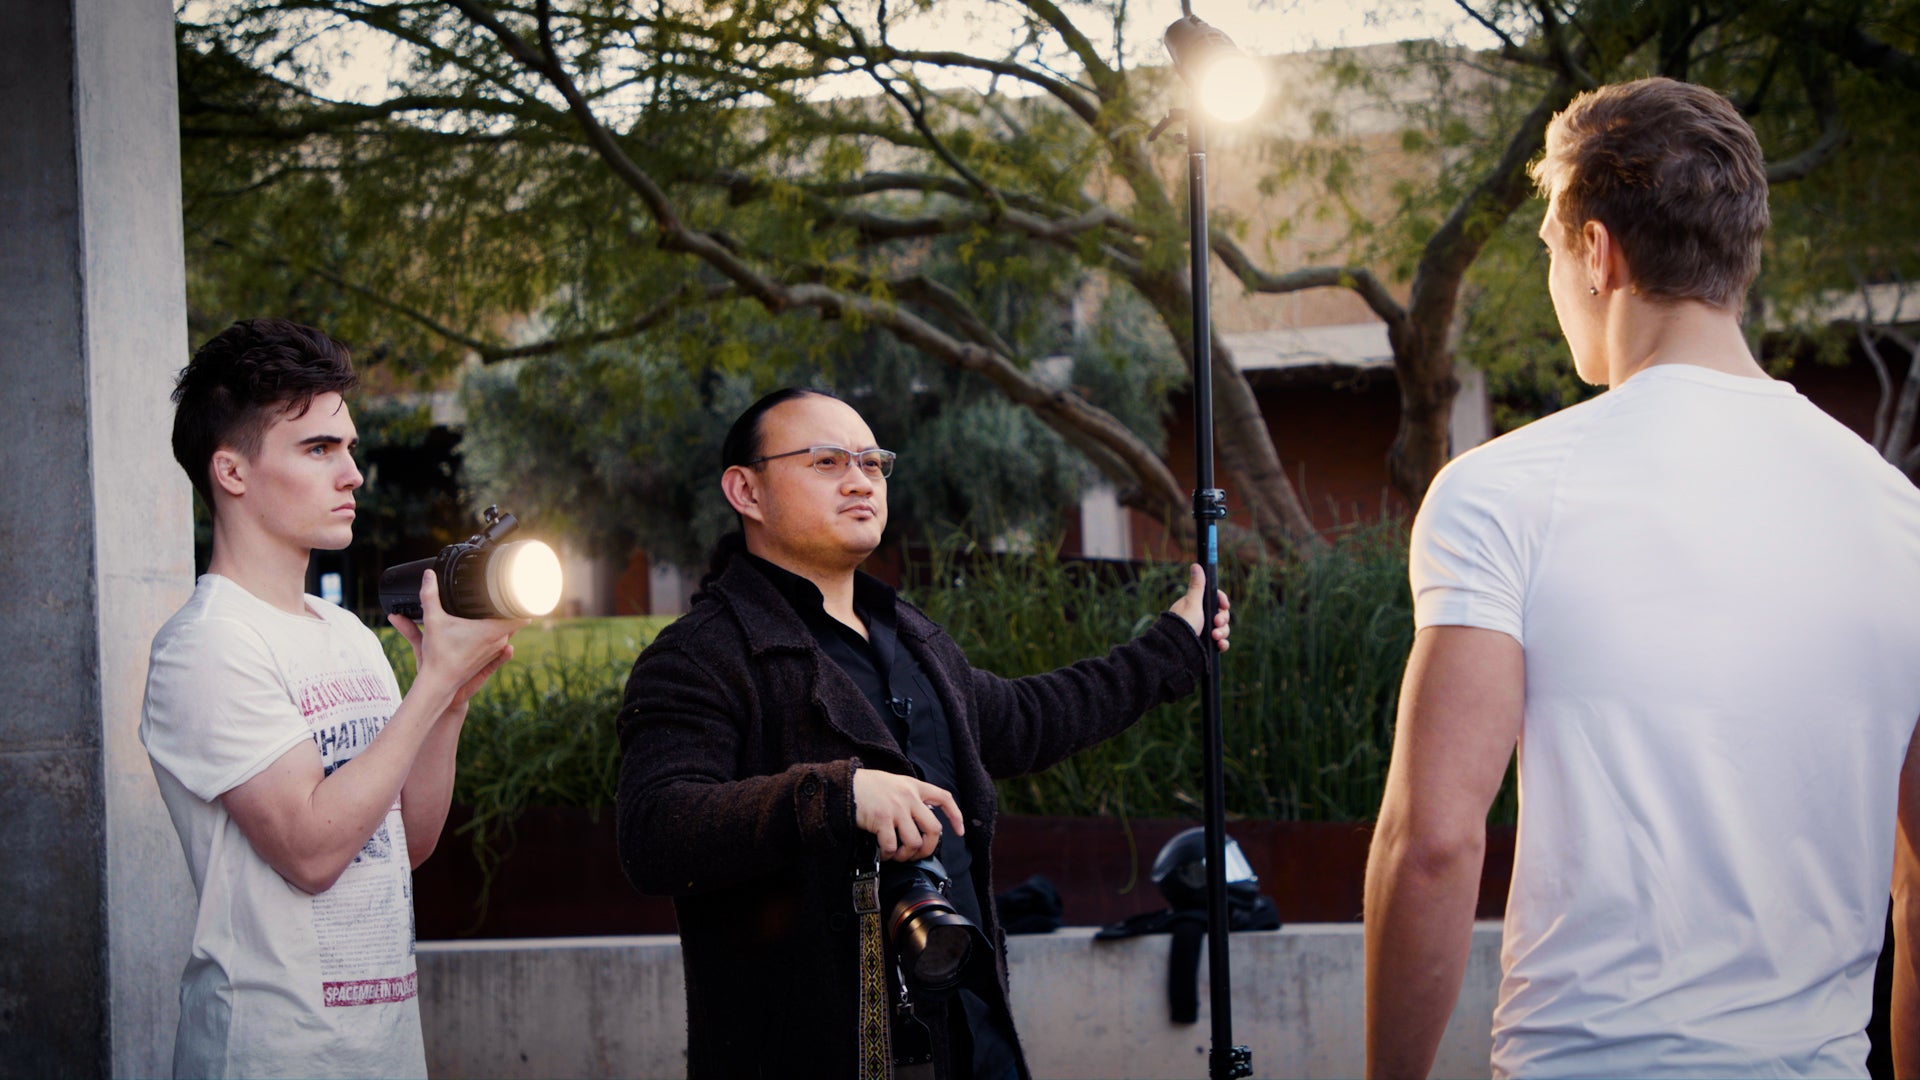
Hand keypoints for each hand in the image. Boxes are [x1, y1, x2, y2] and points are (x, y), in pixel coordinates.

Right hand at [389, 569, 527, 700]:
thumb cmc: (438, 655)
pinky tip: (489, 623)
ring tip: (497, 604)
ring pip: (508, 629)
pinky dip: (498, 630)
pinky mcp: (490, 658)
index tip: (522, 589)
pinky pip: (501, 639)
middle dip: (511, 605)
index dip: (525, 600)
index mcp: (492, 630)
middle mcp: (499, 641)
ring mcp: (496, 650)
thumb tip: (429, 574)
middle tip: (506, 590)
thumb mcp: (432, 621)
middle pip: (515, 618)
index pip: (523, 613)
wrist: (438, 682)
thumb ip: (430, 596)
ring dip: (503, 619)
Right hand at [852, 769, 963, 861]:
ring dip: (907, 855)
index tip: (959, 831)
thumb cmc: (866, 785)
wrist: (844, 784)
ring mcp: (896, 808)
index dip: (955, 816)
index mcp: (914, 786)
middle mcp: (909, 797)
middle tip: (917, 854)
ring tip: (897, 855)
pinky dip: (888, 855)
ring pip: (915, 842)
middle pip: (934, 829)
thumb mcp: (894, 783)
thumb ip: (909, 797)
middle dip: (928, 848)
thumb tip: (918, 821)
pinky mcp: (882, 819)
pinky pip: (892, 846)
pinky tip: (883, 853)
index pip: (944, 798)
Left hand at [1168, 564, 1231, 652]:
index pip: (1216, 600)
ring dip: (1223, 632)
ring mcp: (1204, 631)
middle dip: (1223, 619)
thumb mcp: (1192, 602)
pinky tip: (1219, 645)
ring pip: (1223, 629)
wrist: (1176, 650)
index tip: (1224, 605)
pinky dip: (1222, 643)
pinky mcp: (1207, 645)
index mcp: (1197, 606)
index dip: (1222, 602)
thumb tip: (1196, 565)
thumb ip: (1197, 586)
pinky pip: (1221, 642)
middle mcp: (1201, 618)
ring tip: (1215, 636)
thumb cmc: (1183, 624)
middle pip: (1222, 615)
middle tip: (1216, 623)